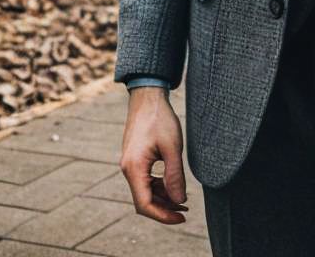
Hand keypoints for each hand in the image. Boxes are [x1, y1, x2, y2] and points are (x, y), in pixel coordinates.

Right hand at [119, 87, 188, 223]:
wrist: (147, 97)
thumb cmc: (160, 118)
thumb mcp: (172, 147)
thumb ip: (175, 175)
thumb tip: (179, 200)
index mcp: (134, 168)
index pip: (145, 204)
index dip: (163, 215)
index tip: (182, 217)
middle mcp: (128, 169)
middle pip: (144, 200)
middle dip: (164, 208)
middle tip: (186, 211)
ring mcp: (130, 164)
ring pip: (145, 190)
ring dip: (163, 198)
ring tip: (184, 200)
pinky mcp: (135, 158)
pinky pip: (145, 179)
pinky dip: (159, 186)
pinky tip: (173, 186)